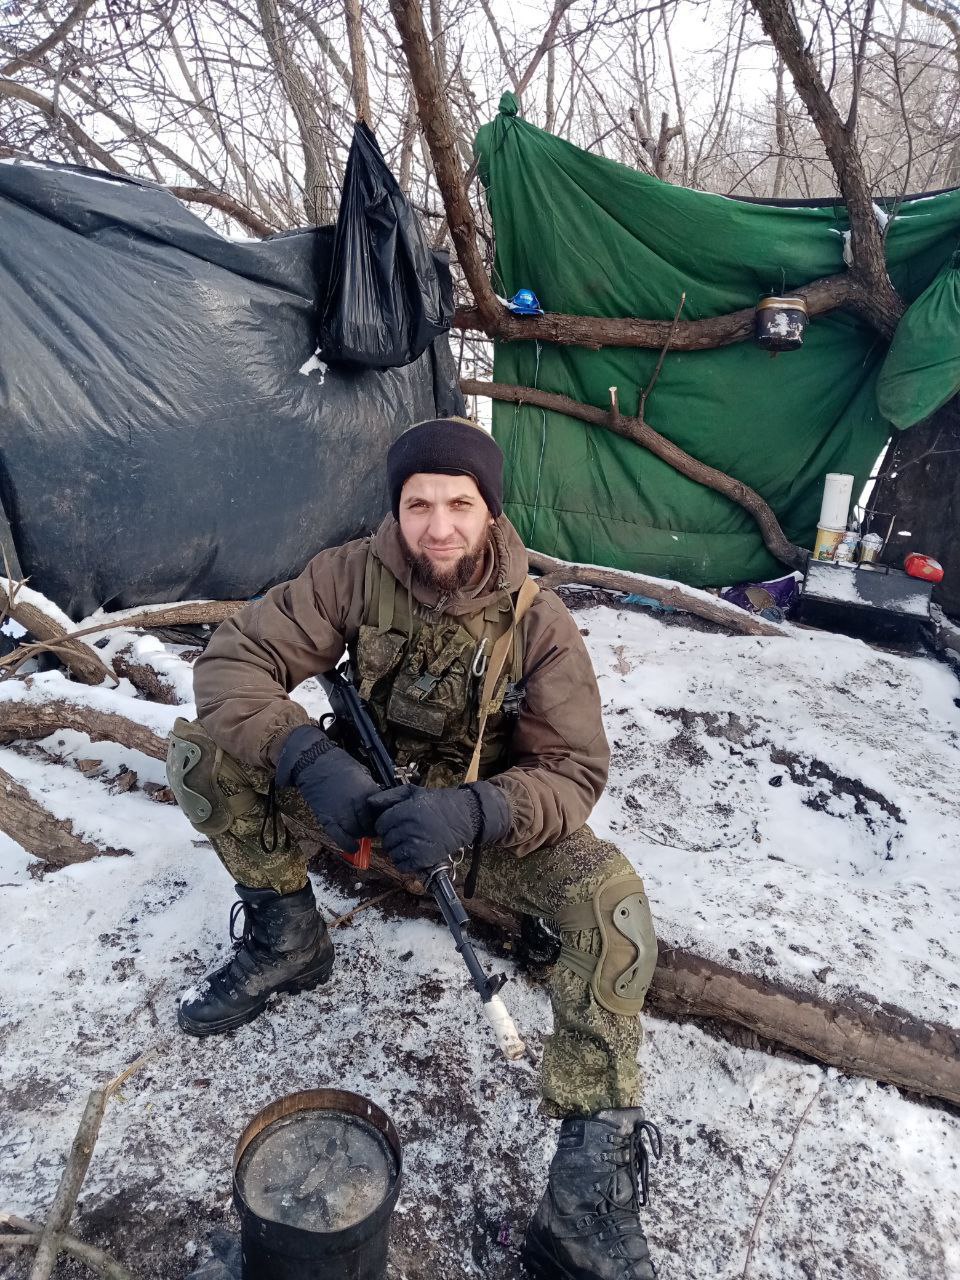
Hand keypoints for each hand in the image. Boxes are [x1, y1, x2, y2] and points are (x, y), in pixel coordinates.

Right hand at [275, 724, 379, 853]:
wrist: (313, 762)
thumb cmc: (338, 764)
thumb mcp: (361, 772)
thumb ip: (370, 789)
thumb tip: (377, 802)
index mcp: (367, 791)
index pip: (380, 813)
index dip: (381, 818)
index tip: (380, 819)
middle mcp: (356, 804)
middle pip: (369, 826)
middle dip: (370, 828)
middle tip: (370, 827)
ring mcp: (341, 813)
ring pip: (356, 833)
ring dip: (360, 834)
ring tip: (360, 831)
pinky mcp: (327, 819)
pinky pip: (340, 838)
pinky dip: (348, 845)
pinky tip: (353, 847)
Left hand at [368, 781, 510, 875]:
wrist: (464, 816)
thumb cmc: (437, 803)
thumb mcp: (414, 792)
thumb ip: (390, 796)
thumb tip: (369, 802)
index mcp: (404, 811)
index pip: (380, 824)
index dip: (385, 825)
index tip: (393, 825)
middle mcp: (409, 828)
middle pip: (386, 840)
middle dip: (392, 837)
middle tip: (404, 834)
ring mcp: (416, 845)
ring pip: (393, 853)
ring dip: (398, 851)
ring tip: (410, 844)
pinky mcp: (424, 859)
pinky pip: (403, 866)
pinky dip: (405, 863)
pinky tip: (413, 855)